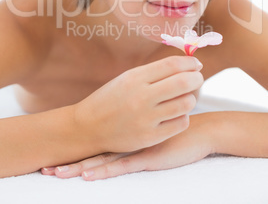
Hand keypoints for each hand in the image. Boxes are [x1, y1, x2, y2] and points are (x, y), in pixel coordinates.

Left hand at [41, 113, 213, 179]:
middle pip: (91, 151)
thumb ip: (135, 128)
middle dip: (68, 161)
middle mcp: (125, 138)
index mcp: (124, 130)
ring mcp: (134, 148)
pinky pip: (121, 166)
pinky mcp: (146, 157)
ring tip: (56, 174)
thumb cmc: (174, 127)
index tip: (53, 155)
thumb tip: (122, 130)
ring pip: (100, 160)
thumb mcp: (150, 127)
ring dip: (77, 168)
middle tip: (45, 169)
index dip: (73, 148)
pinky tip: (89, 175)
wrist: (198, 130)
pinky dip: (103, 171)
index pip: (94, 140)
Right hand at [73, 56, 202, 153]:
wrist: (88, 127)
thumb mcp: (127, 79)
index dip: (189, 62)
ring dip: (190, 98)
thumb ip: (154, 72)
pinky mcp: (150, 138)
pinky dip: (183, 116)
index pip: (172, 64)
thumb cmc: (111, 99)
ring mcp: (146, 119)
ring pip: (186, 103)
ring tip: (185, 97)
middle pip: (183, 82)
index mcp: (135, 78)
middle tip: (197, 78)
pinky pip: (180, 123)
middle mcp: (141, 97)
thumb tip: (186, 65)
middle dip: (197, 77)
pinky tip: (176, 114)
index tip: (195, 63)